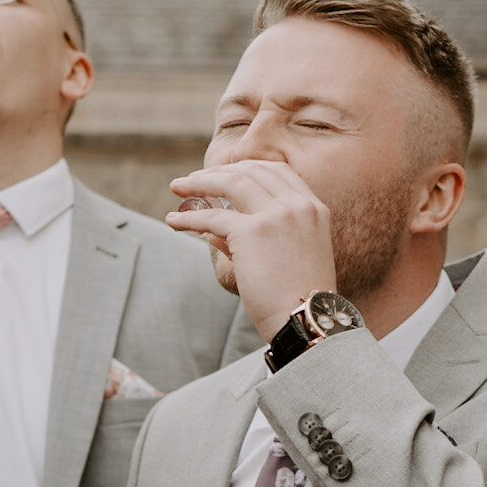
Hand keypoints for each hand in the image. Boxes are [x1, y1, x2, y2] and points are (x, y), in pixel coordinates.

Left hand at [165, 160, 340, 341]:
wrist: (306, 319)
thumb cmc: (298, 299)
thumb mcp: (288, 257)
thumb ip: (255, 238)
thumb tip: (213, 232)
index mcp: (313, 208)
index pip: (278, 171)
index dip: (247, 167)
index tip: (225, 172)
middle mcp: (297, 205)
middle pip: (251, 171)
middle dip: (218, 171)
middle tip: (193, 179)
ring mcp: (276, 215)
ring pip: (230, 182)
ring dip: (199, 182)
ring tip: (177, 188)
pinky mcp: (252, 232)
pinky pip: (211, 217)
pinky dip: (188, 217)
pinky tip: (173, 221)